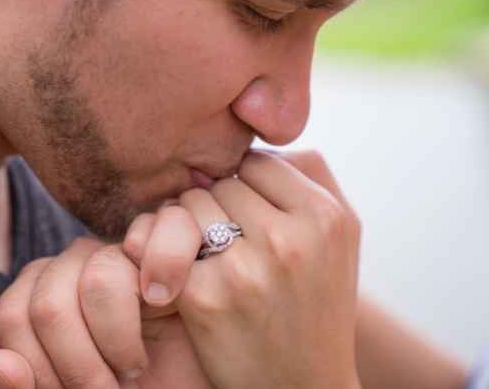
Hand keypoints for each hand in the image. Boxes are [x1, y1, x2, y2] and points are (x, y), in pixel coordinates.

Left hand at [0, 237, 211, 388]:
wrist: (194, 380)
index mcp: (41, 293)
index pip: (11, 317)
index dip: (37, 370)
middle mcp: (72, 265)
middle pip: (47, 306)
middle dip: (77, 368)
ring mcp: (114, 251)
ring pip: (94, 284)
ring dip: (117, 343)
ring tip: (134, 365)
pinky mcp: (158, 246)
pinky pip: (124, 266)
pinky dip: (146, 302)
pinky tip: (164, 313)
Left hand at [125, 150, 362, 388]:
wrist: (303, 388)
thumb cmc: (316, 303)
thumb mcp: (341, 236)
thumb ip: (311, 175)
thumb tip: (255, 143)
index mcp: (325, 216)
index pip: (256, 163)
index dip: (244, 188)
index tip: (246, 215)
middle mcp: (290, 238)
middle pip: (218, 184)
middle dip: (213, 209)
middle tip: (224, 243)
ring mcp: (247, 268)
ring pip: (186, 208)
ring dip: (188, 230)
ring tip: (208, 260)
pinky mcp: (207, 297)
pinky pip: (165, 246)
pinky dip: (167, 259)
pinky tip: (184, 281)